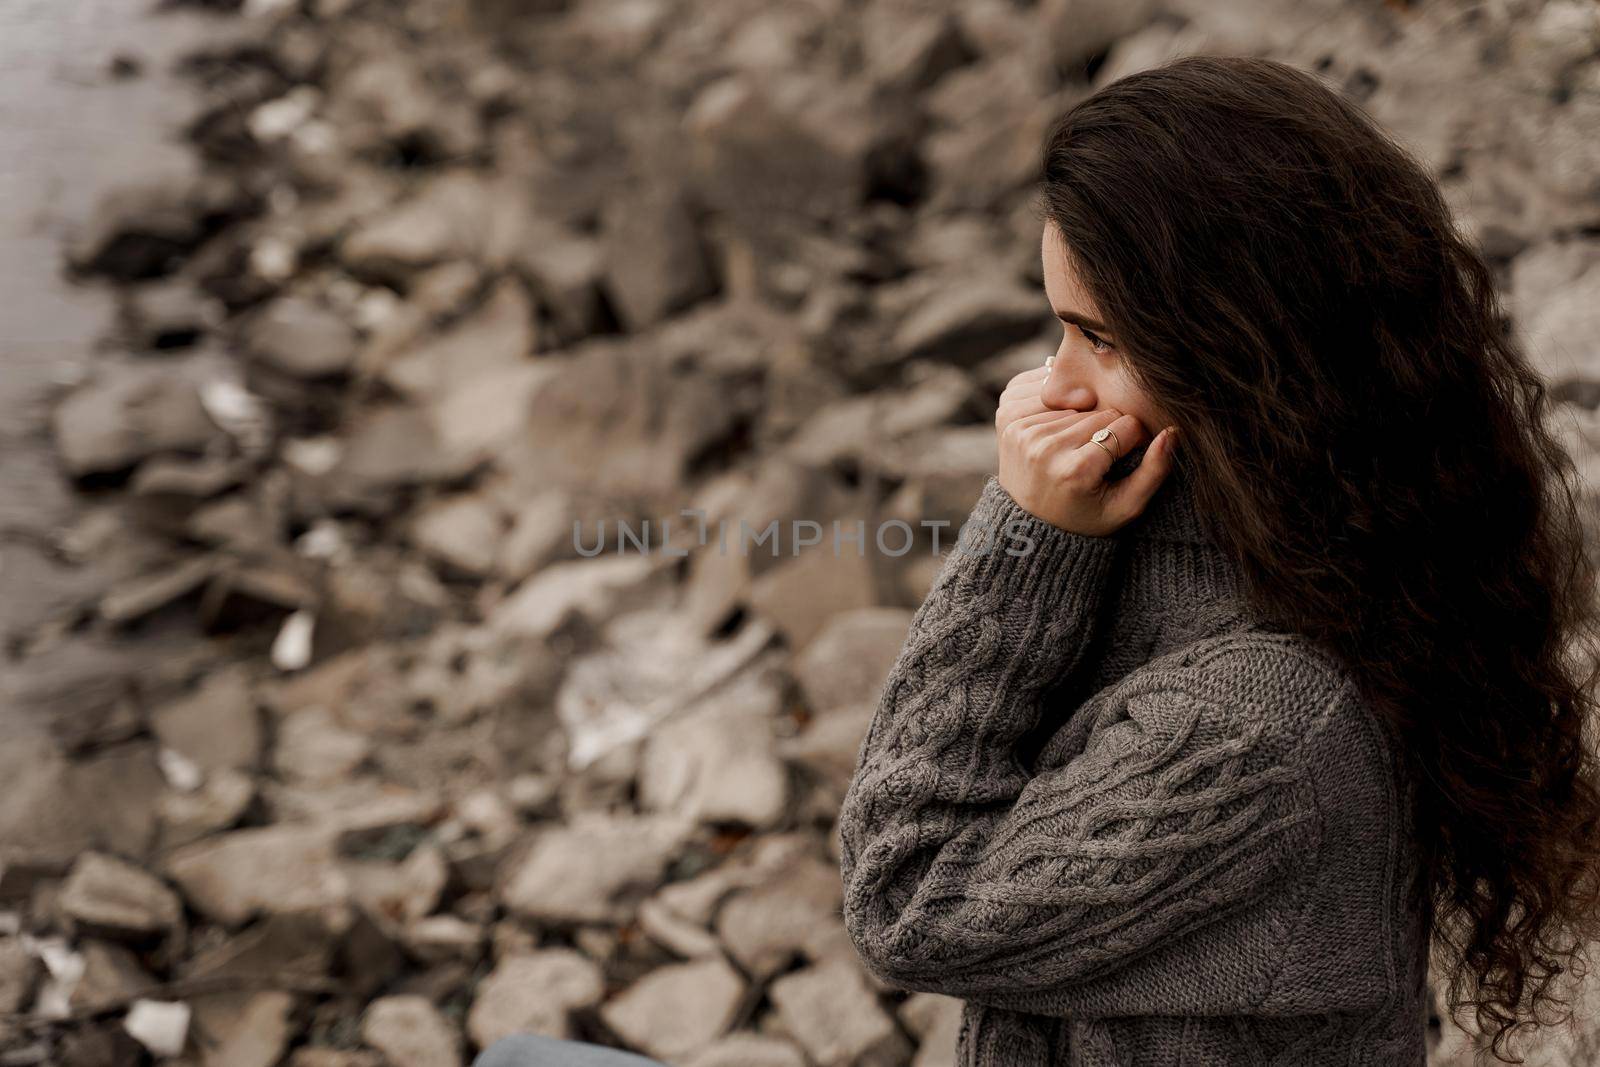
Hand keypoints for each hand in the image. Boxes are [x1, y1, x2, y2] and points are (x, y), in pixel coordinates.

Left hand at [994, 367, 1178, 536]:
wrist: (1028, 522)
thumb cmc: (1085, 517)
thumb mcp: (1126, 507)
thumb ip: (1155, 472)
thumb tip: (1173, 431)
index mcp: (1076, 470)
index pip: (1126, 426)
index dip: (1133, 438)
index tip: (1126, 453)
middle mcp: (1045, 448)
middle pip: (1100, 412)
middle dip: (1108, 428)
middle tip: (1100, 451)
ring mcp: (1023, 432)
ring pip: (1077, 402)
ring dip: (1084, 417)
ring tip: (1078, 444)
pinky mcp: (1008, 420)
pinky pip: (1047, 393)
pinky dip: (1059, 406)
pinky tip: (1059, 428)